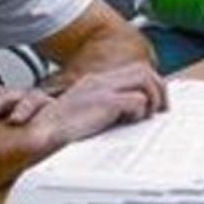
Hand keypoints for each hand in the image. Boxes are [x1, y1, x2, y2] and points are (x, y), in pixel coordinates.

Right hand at [29, 62, 166, 148]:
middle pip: (143, 70)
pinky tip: (131, 121)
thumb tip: (127, 117)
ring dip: (153, 97)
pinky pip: (137, 100)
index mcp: (96, 81)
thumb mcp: (85, 113)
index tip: (156, 103)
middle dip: (159, 88)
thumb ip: (105, 109)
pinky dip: (140, 110)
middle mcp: (100, 80)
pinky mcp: (104, 102)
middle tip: (162, 109)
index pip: (133, 72)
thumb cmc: (58, 130)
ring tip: (149, 115)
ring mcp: (102, 89)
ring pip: (144, 79)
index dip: (150, 85)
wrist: (41, 133)